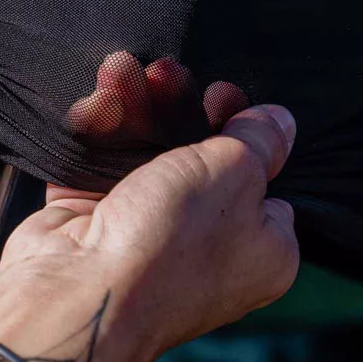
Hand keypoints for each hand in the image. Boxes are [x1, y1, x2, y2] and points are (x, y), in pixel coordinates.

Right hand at [0, 77, 298, 361]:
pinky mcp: (91, 223)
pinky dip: (97, 131)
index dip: (244, 132)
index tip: (223, 95)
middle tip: (167, 72)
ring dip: (134, 108)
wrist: (80, 293)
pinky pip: (97, 165)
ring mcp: (144, 235)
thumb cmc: (172, 241)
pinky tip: (98, 100)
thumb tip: (283, 121)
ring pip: (144, 155)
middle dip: (179, 108)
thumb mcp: (233, 174)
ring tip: (122, 68)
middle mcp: (205, 245)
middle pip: (198, 158)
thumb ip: (256, 138)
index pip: (263, 180)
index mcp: (258, 248)